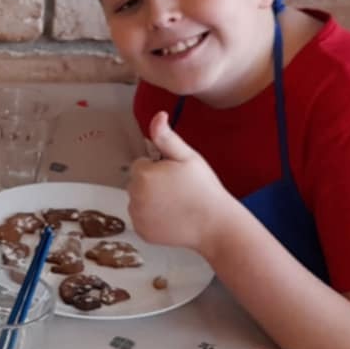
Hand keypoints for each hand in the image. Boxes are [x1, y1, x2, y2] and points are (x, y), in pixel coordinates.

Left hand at [125, 112, 237, 254]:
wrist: (215, 224)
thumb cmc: (204, 188)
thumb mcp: (188, 157)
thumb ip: (167, 137)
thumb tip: (157, 116)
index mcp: (143, 175)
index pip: (140, 164)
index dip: (158, 167)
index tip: (175, 175)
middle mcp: (134, 197)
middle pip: (137, 183)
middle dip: (152, 183)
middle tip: (177, 189)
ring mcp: (137, 217)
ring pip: (138, 201)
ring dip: (150, 200)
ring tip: (176, 204)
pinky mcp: (142, 232)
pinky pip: (142, 218)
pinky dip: (152, 218)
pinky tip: (172, 217)